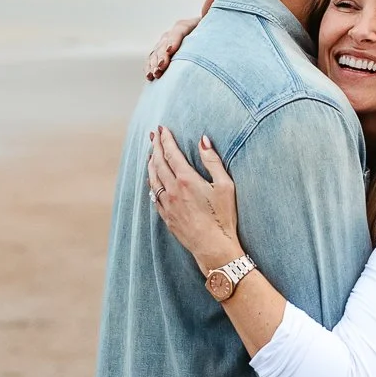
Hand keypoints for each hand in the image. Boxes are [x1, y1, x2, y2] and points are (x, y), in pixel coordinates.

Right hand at [146, 0, 215, 79]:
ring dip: (154, 63)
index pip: (179, 30)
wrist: (212, 47)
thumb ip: (212, 12)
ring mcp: (167, 44)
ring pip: (157, 52)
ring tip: (155, 74)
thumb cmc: (216, 36)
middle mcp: (175, 34)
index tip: (171, 50)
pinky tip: (150, 77)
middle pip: (165, 42)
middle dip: (162, 55)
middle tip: (162, 67)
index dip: (174, 40)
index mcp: (189, 25)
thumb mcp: (215, 25)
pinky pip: (153, 60)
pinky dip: (150, 68)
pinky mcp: (163, 55)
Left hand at [148, 125, 241, 270]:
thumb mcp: (225, 185)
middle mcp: (172, 190)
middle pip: (158, 162)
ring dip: (150, 163)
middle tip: (154, 135)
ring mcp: (166, 204)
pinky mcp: (166, 216)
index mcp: (186, 179)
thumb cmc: (223, 217)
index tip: (162, 128)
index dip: (166, 139)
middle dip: (155, 146)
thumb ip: (212, 161)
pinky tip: (152, 179)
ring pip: (152, 178)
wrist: (213, 247)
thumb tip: (203, 140)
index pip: (171, 153)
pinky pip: (153, 194)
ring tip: (151, 153)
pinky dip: (151, 182)